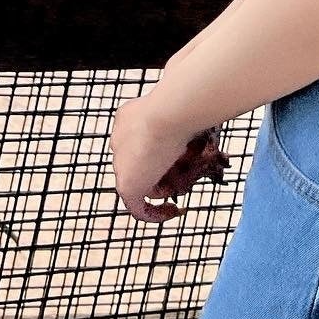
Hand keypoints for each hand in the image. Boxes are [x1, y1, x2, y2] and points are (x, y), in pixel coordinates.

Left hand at [110, 94, 229, 223]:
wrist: (169, 111)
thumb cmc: (181, 105)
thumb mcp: (178, 110)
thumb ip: (180, 118)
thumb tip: (199, 121)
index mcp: (127, 119)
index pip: (139, 141)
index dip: (158, 151)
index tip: (178, 156)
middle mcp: (119, 140)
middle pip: (139, 163)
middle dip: (159, 170)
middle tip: (181, 172)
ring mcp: (120, 164)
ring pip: (142, 182)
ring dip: (162, 188)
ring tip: (182, 184)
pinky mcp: (127, 185)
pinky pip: (138, 208)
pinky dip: (155, 213)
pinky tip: (174, 211)